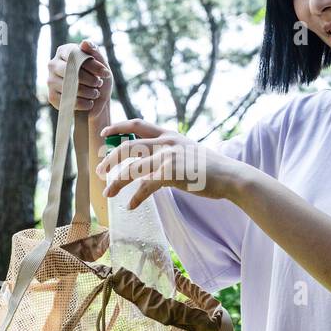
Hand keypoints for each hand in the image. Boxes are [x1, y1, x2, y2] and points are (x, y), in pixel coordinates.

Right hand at [46, 38, 111, 111]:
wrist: (96, 98)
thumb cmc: (97, 77)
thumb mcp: (100, 63)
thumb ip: (94, 51)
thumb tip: (85, 43)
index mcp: (64, 51)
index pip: (76, 55)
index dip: (92, 65)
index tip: (106, 73)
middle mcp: (53, 64)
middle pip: (71, 71)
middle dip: (90, 80)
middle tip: (99, 83)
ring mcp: (50, 80)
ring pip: (69, 87)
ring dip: (88, 92)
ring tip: (95, 93)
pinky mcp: (52, 96)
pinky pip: (68, 100)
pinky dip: (83, 103)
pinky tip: (90, 102)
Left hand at [95, 118, 251, 210]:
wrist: (230, 176)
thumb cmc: (210, 168)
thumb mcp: (188, 151)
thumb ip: (170, 152)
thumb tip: (152, 163)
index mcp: (169, 135)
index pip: (137, 124)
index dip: (118, 127)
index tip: (105, 133)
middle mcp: (166, 142)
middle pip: (128, 146)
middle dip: (110, 158)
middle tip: (100, 170)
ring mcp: (168, 157)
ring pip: (132, 168)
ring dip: (116, 182)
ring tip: (108, 192)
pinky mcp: (170, 174)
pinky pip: (146, 187)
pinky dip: (136, 197)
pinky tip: (130, 205)